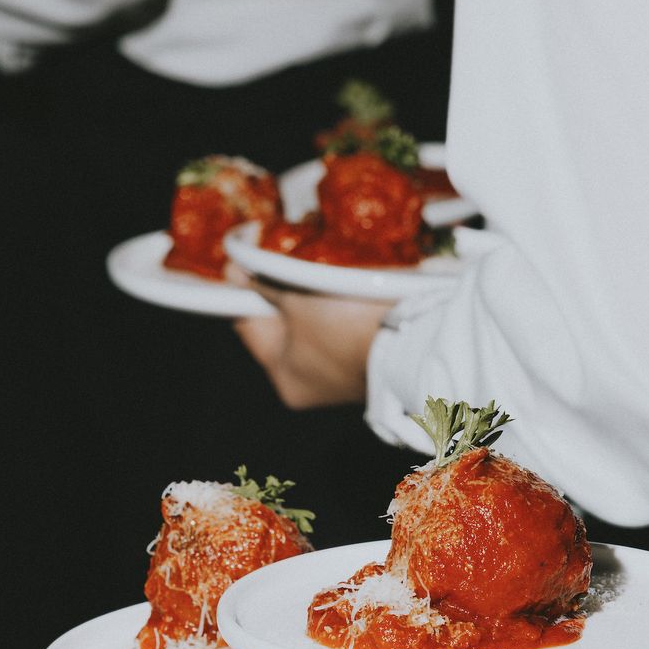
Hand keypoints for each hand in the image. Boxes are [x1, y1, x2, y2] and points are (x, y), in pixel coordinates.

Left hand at [226, 264, 389, 407]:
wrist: (414, 338)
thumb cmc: (346, 325)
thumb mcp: (298, 299)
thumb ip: (263, 284)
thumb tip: (233, 270)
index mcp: (285, 380)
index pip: (249, 328)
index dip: (241, 291)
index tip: (238, 263)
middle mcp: (310, 387)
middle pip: (283, 329)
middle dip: (282, 294)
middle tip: (281, 260)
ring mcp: (341, 378)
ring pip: (313, 327)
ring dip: (311, 299)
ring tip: (313, 272)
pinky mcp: (365, 363)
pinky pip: (338, 330)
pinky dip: (336, 310)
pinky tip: (339, 287)